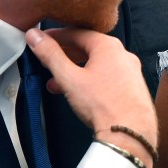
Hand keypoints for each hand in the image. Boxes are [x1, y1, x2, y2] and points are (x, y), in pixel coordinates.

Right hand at [26, 28, 156, 148]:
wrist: (129, 134)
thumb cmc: (103, 105)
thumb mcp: (69, 78)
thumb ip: (50, 55)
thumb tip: (35, 36)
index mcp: (109, 46)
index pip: (77, 33)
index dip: (55, 36)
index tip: (41, 39)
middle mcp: (123, 55)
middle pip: (88, 48)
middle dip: (64, 55)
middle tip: (47, 60)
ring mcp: (130, 72)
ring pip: (97, 65)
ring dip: (74, 71)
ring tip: (56, 82)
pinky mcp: (132, 88)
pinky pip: (107, 77)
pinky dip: (89, 80)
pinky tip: (76, 94)